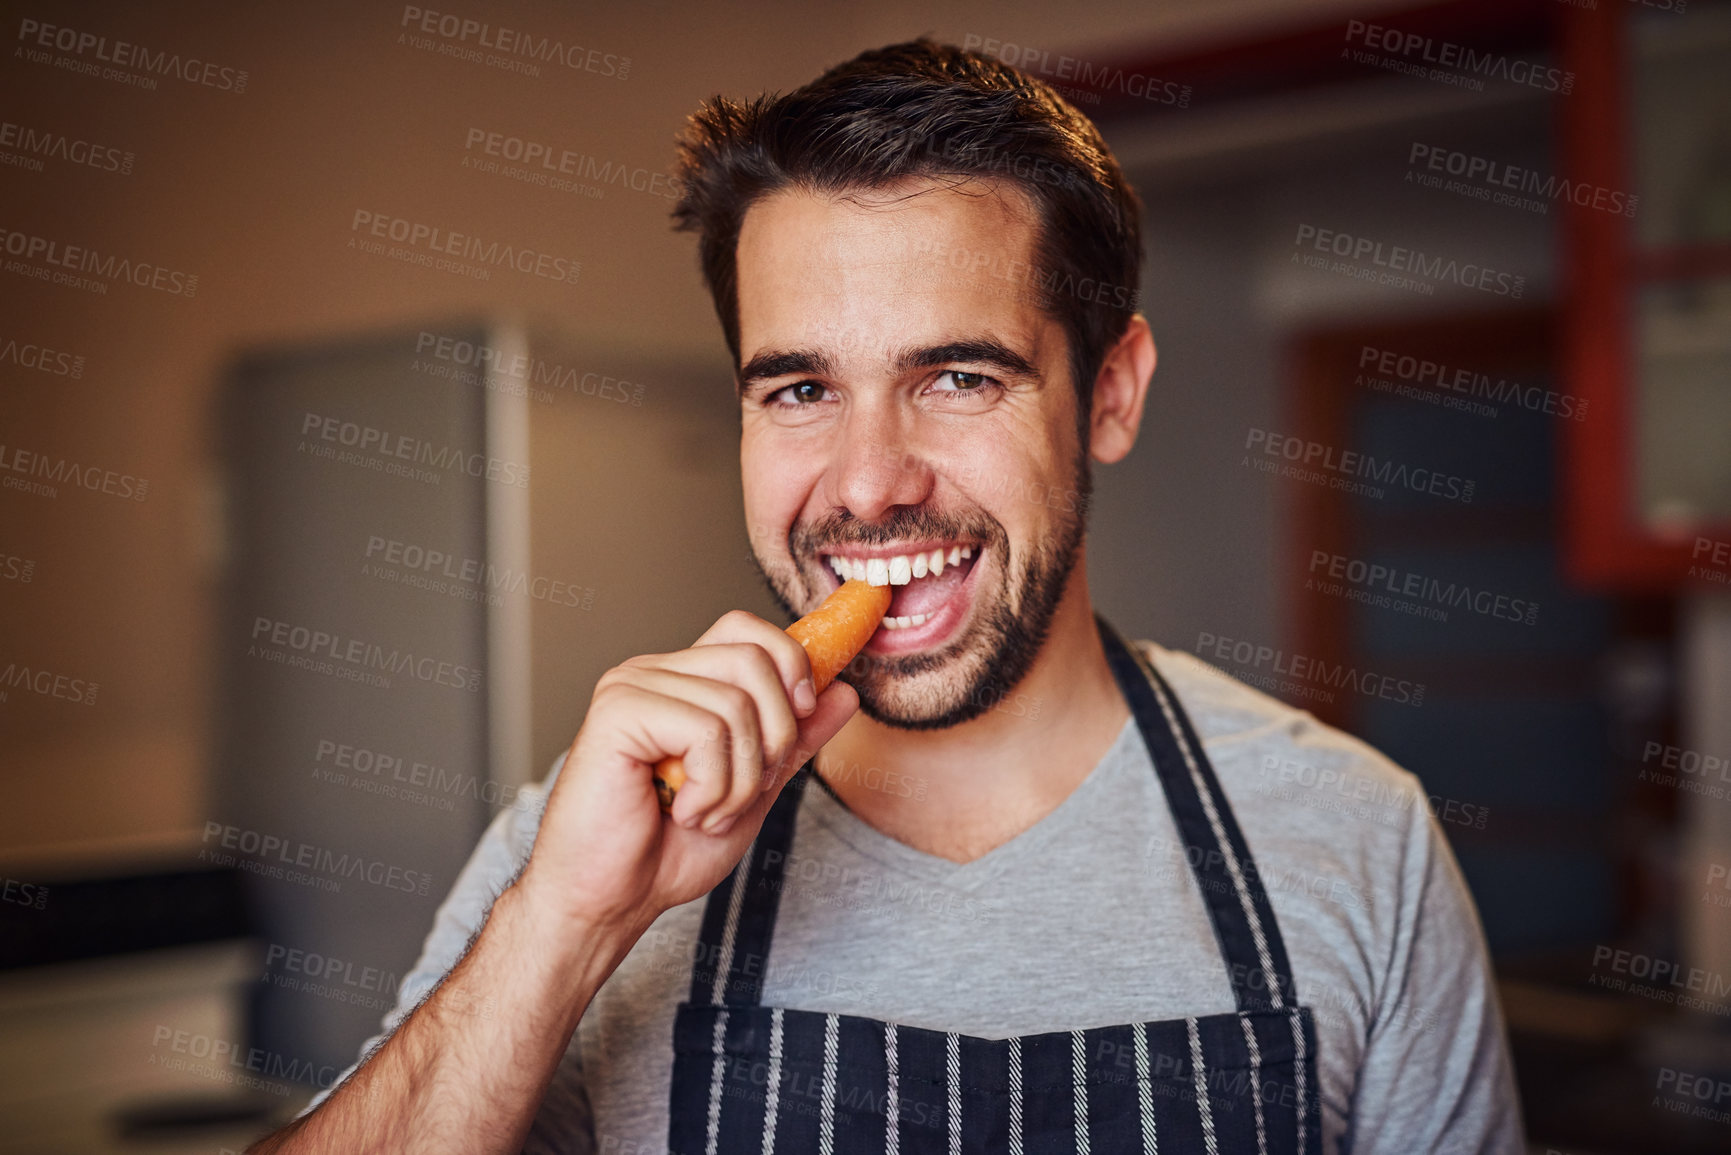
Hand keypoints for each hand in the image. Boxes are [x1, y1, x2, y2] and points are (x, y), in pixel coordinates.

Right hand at [515, 610, 859, 938]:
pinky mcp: (617, 711)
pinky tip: (682, 812)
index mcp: (683, 682)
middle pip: (756, 659)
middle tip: (740, 793)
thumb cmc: (664, 852)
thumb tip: (842, 692)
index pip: (750, 630)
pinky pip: (706, 730)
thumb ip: (794, 740)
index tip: (803, 715)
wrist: (607, 902)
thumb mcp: (753, 790)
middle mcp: (655, 672)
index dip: (792, 663)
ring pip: (738, 703)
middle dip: (774, 738)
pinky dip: (712, 787)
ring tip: (704, 813)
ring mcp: (632, 686)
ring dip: (739, 781)